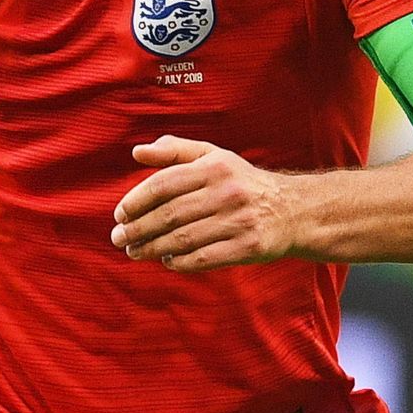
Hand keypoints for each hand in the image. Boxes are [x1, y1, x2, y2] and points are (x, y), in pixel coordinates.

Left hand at [112, 137, 301, 271]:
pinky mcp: (248, 247)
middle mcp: (227, 192)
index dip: (136, 201)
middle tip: (118, 238)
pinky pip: (203, 258)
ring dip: (152, 248)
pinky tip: (167, 261)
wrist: (293, 210)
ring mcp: (238, 221)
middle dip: (138, 229)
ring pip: (182, 239)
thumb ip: (175, 151)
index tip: (119, 214)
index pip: (164, 184)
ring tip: (134, 252)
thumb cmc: (243, 183)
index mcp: (214, 167)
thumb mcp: (214, 157)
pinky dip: (179, 262)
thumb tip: (137, 153)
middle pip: (169, 215)